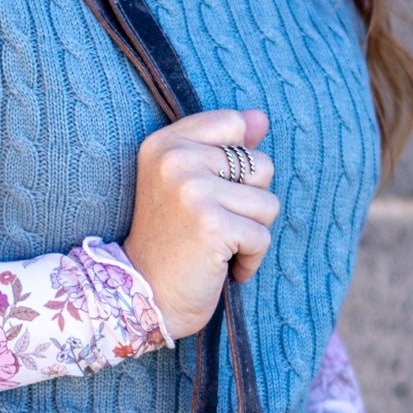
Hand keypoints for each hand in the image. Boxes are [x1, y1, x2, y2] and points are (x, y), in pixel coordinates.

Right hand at [121, 108, 278, 340]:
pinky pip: (262, 236)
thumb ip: (226, 145)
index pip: (234, 123)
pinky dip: (250, 259)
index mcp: (165, 143)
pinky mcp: (212, 225)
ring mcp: (193, 190)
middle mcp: (175, 159)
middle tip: (210, 225)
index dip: (236, 163)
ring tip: (217, 245)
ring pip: (268, 202)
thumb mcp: (189, 182)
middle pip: (260, 165)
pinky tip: (222, 266)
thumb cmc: (171, 241)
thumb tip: (262, 117)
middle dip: (248, 203)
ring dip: (251, 232)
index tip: (209, 190)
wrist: (144, 295)